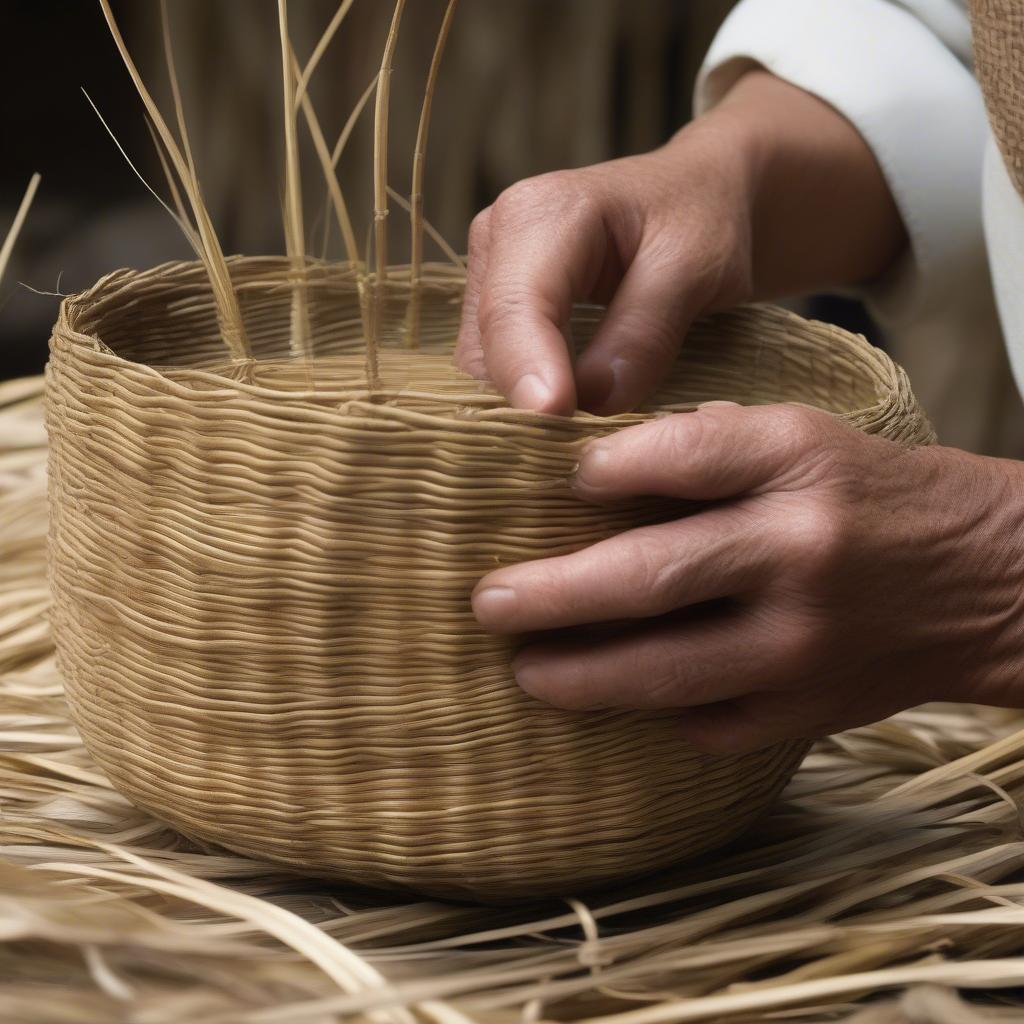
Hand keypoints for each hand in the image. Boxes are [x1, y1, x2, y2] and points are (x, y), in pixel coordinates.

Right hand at [455, 71, 905, 415]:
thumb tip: (593, 401)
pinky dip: (530, 401)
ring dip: (525, 408)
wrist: (700, 199)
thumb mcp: (694, 267)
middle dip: (525, 402)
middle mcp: (496, 239)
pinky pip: (497, 371)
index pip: (515, 308)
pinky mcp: (496, 308)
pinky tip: (570, 420)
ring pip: (483, 369)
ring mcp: (489, 275)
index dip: (529, 372)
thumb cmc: (704, 221)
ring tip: (580, 438)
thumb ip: (644, 331)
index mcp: (540, 214)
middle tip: (583, 448)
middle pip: (486, 347)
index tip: (556, 420)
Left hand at [472, 403, 1023, 752]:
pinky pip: (707, 722)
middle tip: (489, 605)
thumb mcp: (806, 438)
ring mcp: (802, 643)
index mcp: (798, 461)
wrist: (987, 581)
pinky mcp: (807, 710)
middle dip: (554, 595)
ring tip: (525, 673)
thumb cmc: (875, 496)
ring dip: (581, 677)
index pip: (679, 453)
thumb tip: (596, 475)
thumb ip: (710, 447)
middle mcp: (799, 551)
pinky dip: (654, 712)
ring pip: (666, 671)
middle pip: (651, 576)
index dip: (600, 468)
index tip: (554, 481)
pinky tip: (616, 699)